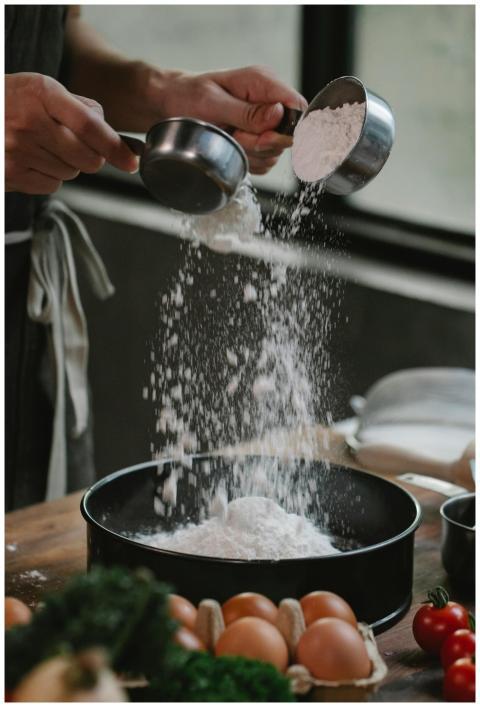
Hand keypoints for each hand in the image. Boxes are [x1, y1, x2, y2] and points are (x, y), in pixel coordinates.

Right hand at [5, 72, 137, 193]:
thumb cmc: (11, 101)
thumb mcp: (42, 90)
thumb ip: (80, 108)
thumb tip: (115, 137)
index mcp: (42, 93)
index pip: (90, 126)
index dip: (115, 147)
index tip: (131, 160)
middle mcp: (29, 122)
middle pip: (88, 158)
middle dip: (92, 157)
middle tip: (77, 146)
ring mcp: (19, 151)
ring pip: (71, 172)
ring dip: (68, 165)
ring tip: (45, 147)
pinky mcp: (12, 174)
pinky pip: (52, 184)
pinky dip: (50, 176)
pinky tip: (33, 159)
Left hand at [153, 65, 306, 174]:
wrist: (170, 105)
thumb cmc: (186, 96)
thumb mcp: (213, 103)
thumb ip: (247, 112)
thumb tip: (278, 114)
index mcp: (262, 83)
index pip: (297, 107)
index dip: (290, 129)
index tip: (265, 138)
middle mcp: (267, 101)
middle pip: (288, 135)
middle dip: (262, 144)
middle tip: (236, 137)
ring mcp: (263, 122)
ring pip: (275, 152)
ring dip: (252, 154)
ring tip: (229, 139)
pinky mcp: (257, 139)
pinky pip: (264, 160)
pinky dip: (248, 162)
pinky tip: (231, 149)